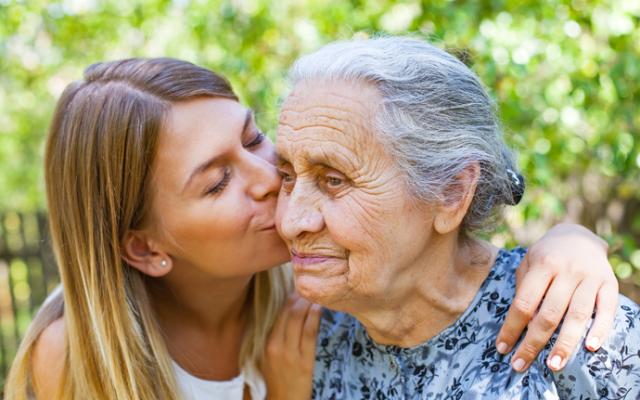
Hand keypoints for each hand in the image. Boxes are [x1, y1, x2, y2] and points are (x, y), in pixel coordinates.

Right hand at [261, 292, 321, 399]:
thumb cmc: (276, 378)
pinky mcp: (303, 362)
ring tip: (316, 293)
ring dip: (307, 303)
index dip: (287, 297)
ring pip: (298, 319)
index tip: (297, 287)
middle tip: (309, 286)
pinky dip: (314, 317)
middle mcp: (275, 345)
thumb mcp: (267, 356)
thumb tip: (284, 313)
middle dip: (299, 296)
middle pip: (287, 312)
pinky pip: (309, 333)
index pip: (277, 313)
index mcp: (265, 343)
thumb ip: (272, 336)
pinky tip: (319, 308)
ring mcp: (289, 354)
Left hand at [495, 223, 617, 371]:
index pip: (524, 302)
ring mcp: (590, 277)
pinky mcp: (610, 284)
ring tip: (553, 365)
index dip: (511, 327)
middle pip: (549, 314)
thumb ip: (523, 290)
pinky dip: (600, 329)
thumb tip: (520, 324)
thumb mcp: (527, 264)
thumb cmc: (546, 256)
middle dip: (533, 343)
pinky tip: (590, 347)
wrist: (578, 235)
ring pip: (578, 315)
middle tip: (520, 365)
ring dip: (565, 343)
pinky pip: (607, 310)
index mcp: (542, 265)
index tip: (502, 348)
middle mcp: (567, 271)